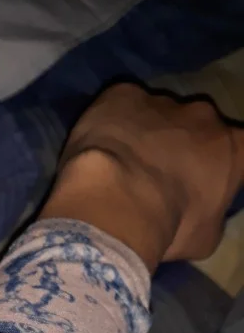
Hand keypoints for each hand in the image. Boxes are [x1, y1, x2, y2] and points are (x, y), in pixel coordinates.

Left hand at [41, 82, 243, 271]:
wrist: (117, 203)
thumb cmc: (169, 226)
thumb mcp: (205, 238)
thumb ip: (211, 215)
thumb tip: (204, 212)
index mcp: (233, 147)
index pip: (237, 152)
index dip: (219, 170)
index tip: (201, 187)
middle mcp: (204, 115)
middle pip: (196, 128)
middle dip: (181, 148)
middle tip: (158, 180)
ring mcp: (163, 100)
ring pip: (157, 115)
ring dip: (146, 135)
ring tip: (123, 167)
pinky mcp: (122, 94)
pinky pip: (121, 106)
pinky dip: (114, 123)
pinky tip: (102, 148)